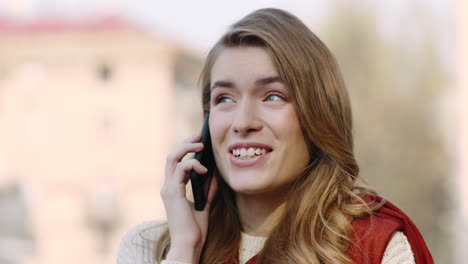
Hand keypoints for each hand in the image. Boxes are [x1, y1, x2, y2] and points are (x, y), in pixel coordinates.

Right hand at [160, 131, 218, 262]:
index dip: (187, 149)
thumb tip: (215, 175)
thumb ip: (208, 190)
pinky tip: (205, 169)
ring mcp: (168, 189)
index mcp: (174, 189)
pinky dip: (192, 165)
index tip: (201, 141)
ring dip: (187, 148)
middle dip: (186, 142)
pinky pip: (180, 170)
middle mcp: (168, 186)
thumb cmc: (195, 230)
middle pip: (172, 156)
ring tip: (201, 145)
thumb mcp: (204, 205)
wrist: (189, 245)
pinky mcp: (173, 193)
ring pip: (172, 158)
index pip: (177, 162)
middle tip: (200, 134)